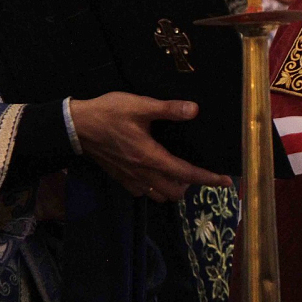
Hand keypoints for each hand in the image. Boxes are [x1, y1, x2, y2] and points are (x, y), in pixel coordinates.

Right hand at [70, 93, 232, 201]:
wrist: (75, 127)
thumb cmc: (108, 114)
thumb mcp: (140, 106)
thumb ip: (168, 109)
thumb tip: (194, 110)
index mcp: (150, 157)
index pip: (186, 173)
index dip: (208, 178)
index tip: (226, 181)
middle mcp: (142, 173)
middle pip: (175, 191)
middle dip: (191, 184)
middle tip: (199, 169)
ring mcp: (130, 179)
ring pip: (159, 195)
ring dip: (173, 188)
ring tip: (180, 172)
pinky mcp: (120, 179)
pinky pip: (144, 192)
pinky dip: (155, 188)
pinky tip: (157, 173)